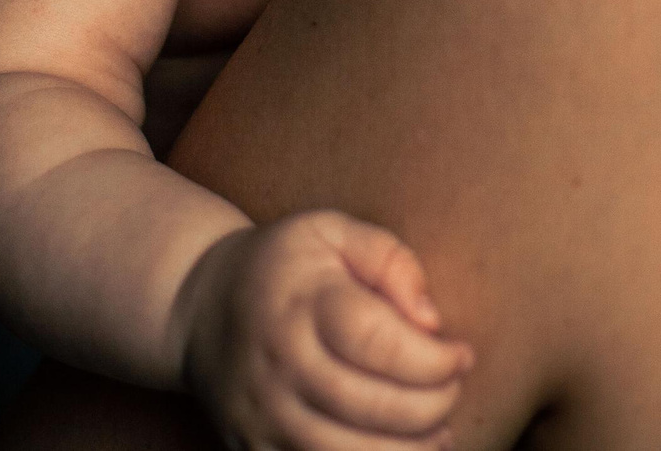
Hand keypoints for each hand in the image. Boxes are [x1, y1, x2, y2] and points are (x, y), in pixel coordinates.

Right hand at [183, 211, 473, 450]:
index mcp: (301, 304)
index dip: (433, 358)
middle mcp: (277, 364)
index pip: (377, 341)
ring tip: (439, 432)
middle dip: (432, 405)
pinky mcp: (253, 449)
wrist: (198, 308)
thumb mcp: (332, 232)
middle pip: (369, 404)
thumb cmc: (284, 266)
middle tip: (454, 390)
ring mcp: (261, 414)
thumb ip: (389, 260)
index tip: (462, 355)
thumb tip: (431, 318)